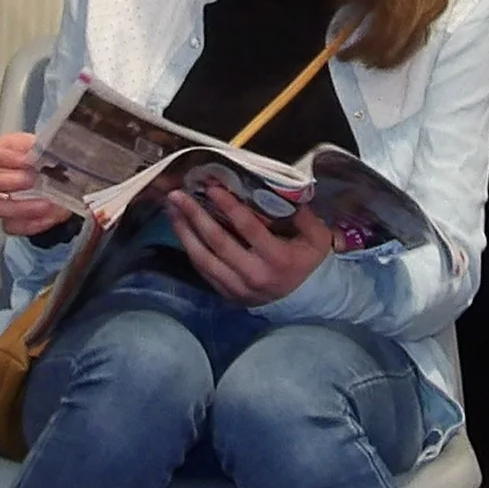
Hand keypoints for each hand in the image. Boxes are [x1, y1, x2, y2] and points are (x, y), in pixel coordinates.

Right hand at [0, 131, 72, 237]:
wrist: (69, 183)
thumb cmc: (52, 161)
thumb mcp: (49, 147)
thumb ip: (40, 149)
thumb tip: (34, 155)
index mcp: (2, 151)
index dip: (2, 156)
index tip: (26, 160)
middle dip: (4, 182)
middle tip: (30, 180)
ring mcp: (0, 201)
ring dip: (20, 206)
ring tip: (45, 203)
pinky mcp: (11, 221)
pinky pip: (11, 227)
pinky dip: (31, 223)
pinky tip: (48, 216)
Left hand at [166, 185, 333, 305]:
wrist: (306, 299)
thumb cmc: (309, 260)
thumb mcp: (316, 236)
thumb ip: (301, 213)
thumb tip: (278, 190)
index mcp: (277, 258)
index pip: (248, 228)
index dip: (228, 206)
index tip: (211, 188)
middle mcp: (254, 275)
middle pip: (218, 242)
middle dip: (195, 216)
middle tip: (178, 195)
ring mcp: (238, 288)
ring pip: (203, 258)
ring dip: (184, 232)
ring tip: (172, 209)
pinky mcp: (227, 294)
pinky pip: (203, 270)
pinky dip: (190, 248)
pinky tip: (181, 229)